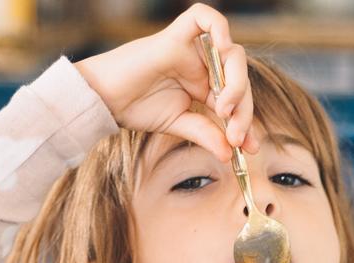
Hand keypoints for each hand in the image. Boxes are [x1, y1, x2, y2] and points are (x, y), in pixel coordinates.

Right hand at [75, 3, 256, 161]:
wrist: (104, 101)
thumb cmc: (136, 108)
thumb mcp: (179, 125)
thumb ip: (206, 135)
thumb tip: (231, 154)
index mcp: (205, 85)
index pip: (238, 99)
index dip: (247, 121)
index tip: (249, 148)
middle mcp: (203, 65)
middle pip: (240, 77)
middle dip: (243, 109)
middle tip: (235, 136)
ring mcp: (192, 49)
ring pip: (232, 54)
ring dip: (237, 84)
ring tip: (222, 109)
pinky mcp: (176, 35)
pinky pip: (205, 17)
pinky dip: (219, 27)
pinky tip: (222, 50)